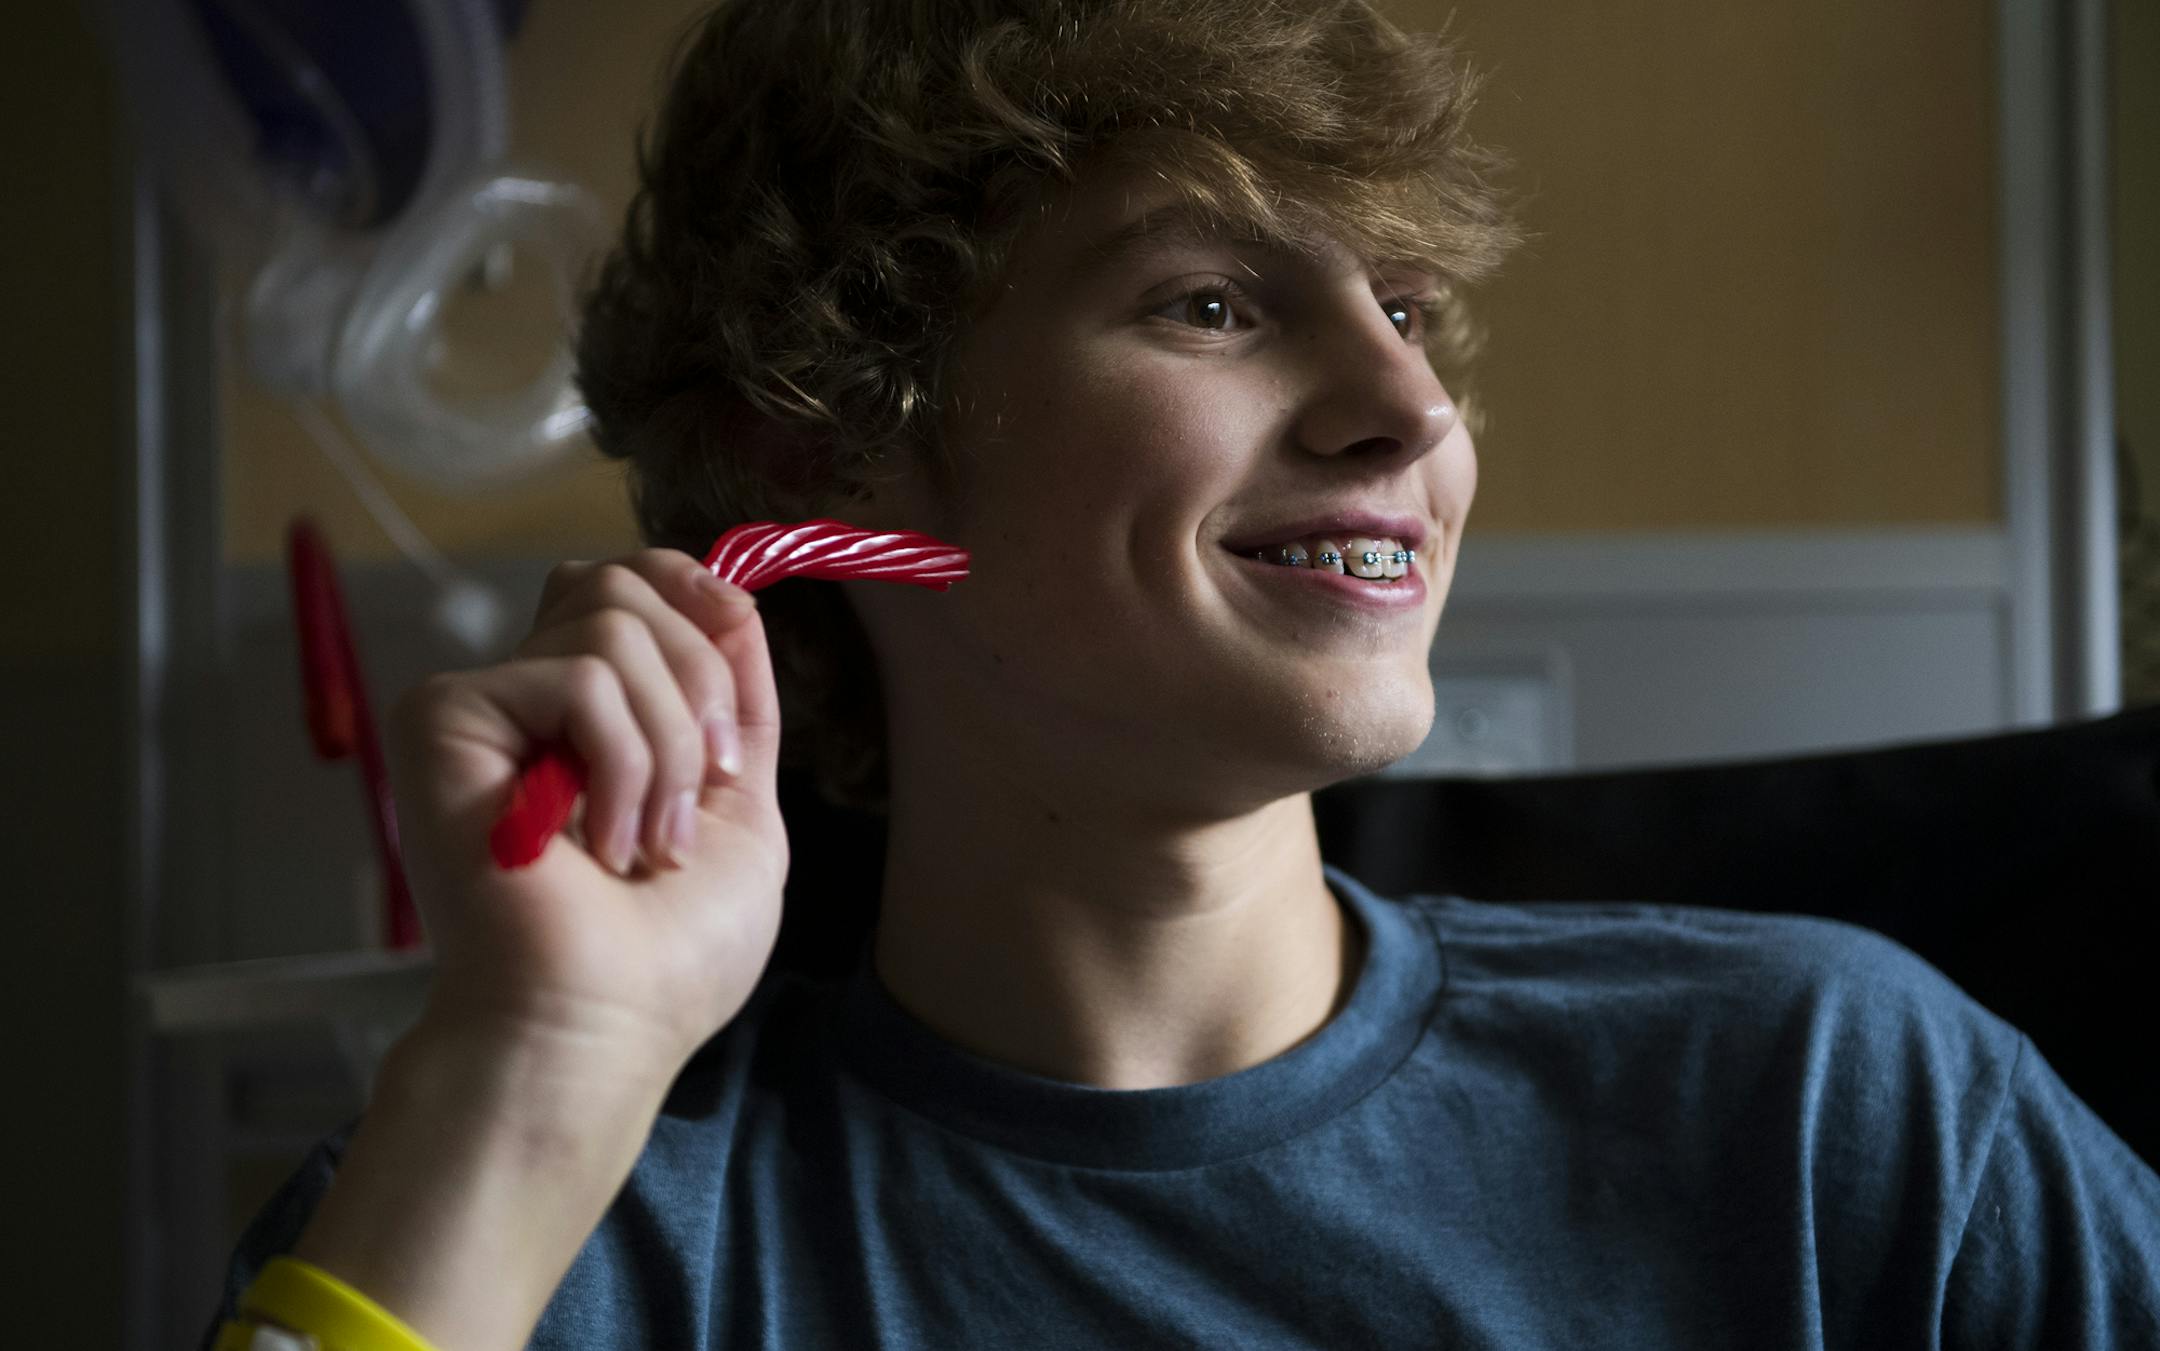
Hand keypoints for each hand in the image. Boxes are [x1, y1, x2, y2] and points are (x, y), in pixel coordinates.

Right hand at [384, 547, 787, 1081]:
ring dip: (668, 742)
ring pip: (612, 623)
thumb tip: (735, 596)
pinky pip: (579, 676)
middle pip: (622, 581)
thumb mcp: (740, 807)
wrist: (598, 1029)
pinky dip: (624, 760)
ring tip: (649, 843)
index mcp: (591, 714)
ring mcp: (485, 706)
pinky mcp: (444, 718)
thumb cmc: (667, 956)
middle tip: (703, 785)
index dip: (691, 586)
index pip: (628, 582)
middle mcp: (529, 699)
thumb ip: (736, 700)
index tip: (736, 625)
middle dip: (699, 678)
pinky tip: (602, 843)